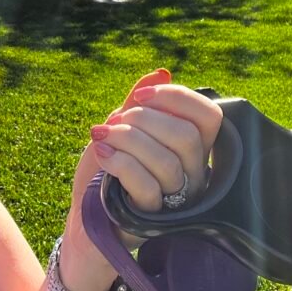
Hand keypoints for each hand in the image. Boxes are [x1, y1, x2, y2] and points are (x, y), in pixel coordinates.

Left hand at [58, 69, 221, 290]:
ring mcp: (175, 200)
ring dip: (128, 140)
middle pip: (188, 137)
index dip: (177, 98)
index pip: (209, 117)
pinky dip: (120, 162)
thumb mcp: (118, 129)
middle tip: (114, 122)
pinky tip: (101, 154)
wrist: (82, 219)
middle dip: (145, 120)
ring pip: (168, 162)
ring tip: (100, 137)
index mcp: (189, 148)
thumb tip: (161, 72)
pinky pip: (147, 186)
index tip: (139, 96)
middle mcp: (192, 174)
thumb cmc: (104, 173)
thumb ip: (137, 104)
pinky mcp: (152, 219)